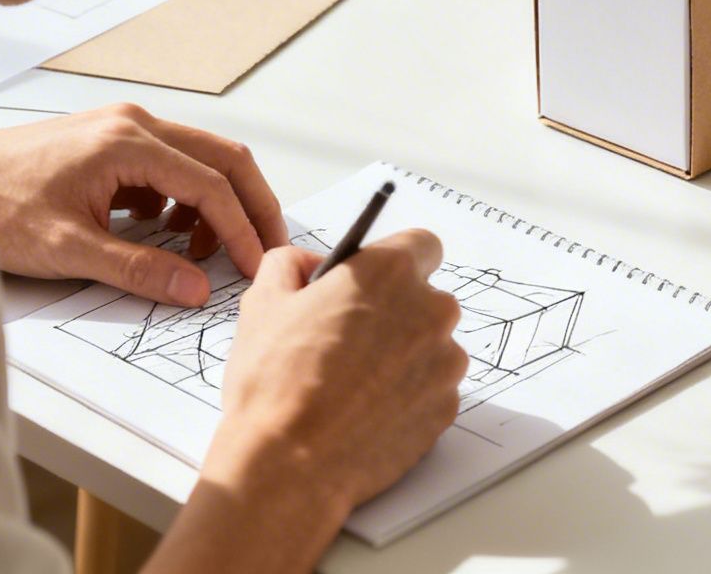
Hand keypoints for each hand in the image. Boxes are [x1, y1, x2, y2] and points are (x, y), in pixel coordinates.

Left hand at [0, 103, 289, 306]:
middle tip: (268, 249)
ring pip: (201, 158)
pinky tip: (171, 232)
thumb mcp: (67, 248)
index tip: (255, 268)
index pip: (211, 184)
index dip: (242, 230)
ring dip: (220, 202)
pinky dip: (189, 198)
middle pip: (223, 157)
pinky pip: (173, 164)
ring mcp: (123, 127)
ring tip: (211, 253)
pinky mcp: (111, 141)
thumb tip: (193, 289)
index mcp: (128, 142)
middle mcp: (134, 123)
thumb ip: (137, 269)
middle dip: (252, 206)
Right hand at [204, 232, 467, 523]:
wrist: (289, 466)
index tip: (374, 282)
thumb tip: (306, 264)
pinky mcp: (447, 407)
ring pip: (432, 346)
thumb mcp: (263, 303)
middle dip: (396, 313)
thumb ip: (288, 264)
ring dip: (404, 356)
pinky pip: (433, 389)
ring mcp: (445, 363)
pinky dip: (408, 395)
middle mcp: (430, 311)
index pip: (421, 245)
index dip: (394, 262)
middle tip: (350, 339)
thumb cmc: (275, 384)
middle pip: (427, 299)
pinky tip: (367, 411)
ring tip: (355, 384)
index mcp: (390, 273)